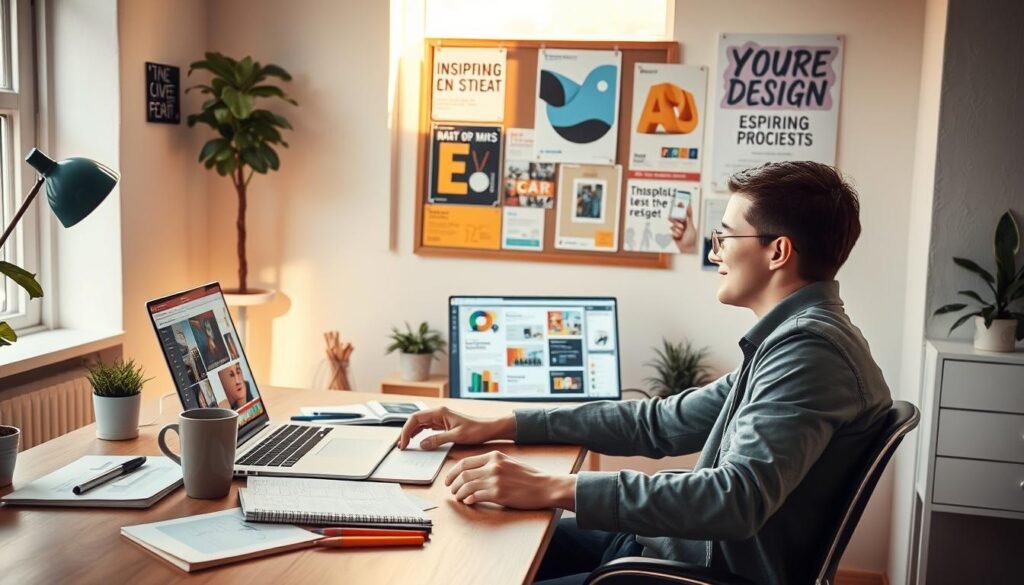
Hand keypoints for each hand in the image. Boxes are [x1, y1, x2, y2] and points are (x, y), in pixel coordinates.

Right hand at [398, 406, 513, 449]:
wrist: (488, 429)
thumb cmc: (476, 430)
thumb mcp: (457, 436)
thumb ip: (438, 440)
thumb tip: (422, 445)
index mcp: (440, 412)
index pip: (415, 418)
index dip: (406, 430)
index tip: (404, 443)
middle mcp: (438, 413)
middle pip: (415, 420)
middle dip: (406, 432)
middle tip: (401, 446)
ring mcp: (440, 418)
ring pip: (419, 424)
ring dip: (411, 433)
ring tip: (405, 445)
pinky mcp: (443, 424)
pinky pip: (426, 428)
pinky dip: (419, 434)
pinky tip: (416, 441)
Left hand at [446, 450, 575, 509]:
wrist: (545, 486)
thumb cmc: (529, 477)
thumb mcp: (509, 463)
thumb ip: (492, 464)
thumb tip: (473, 473)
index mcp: (494, 456)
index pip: (465, 462)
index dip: (453, 472)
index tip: (449, 479)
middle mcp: (493, 466)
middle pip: (463, 474)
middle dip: (453, 484)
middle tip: (452, 490)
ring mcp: (495, 479)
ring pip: (467, 486)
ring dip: (459, 493)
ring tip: (459, 498)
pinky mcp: (498, 494)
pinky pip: (476, 496)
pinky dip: (469, 500)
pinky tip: (469, 502)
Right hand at [669, 203, 696, 252]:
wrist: (687, 248)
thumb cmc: (691, 238)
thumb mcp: (690, 226)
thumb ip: (688, 216)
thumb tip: (689, 207)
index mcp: (686, 221)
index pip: (682, 212)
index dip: (680, 207)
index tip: (678, 202)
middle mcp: (681, 224)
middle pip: (675, 219)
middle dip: (677, 222)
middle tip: (681, 226)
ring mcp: (677, 229)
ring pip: (673, 226)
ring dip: (678, 230)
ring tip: (682, 234)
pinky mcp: (673, 234)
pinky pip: (672, 231)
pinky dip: (676, 234)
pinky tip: (679, 237)